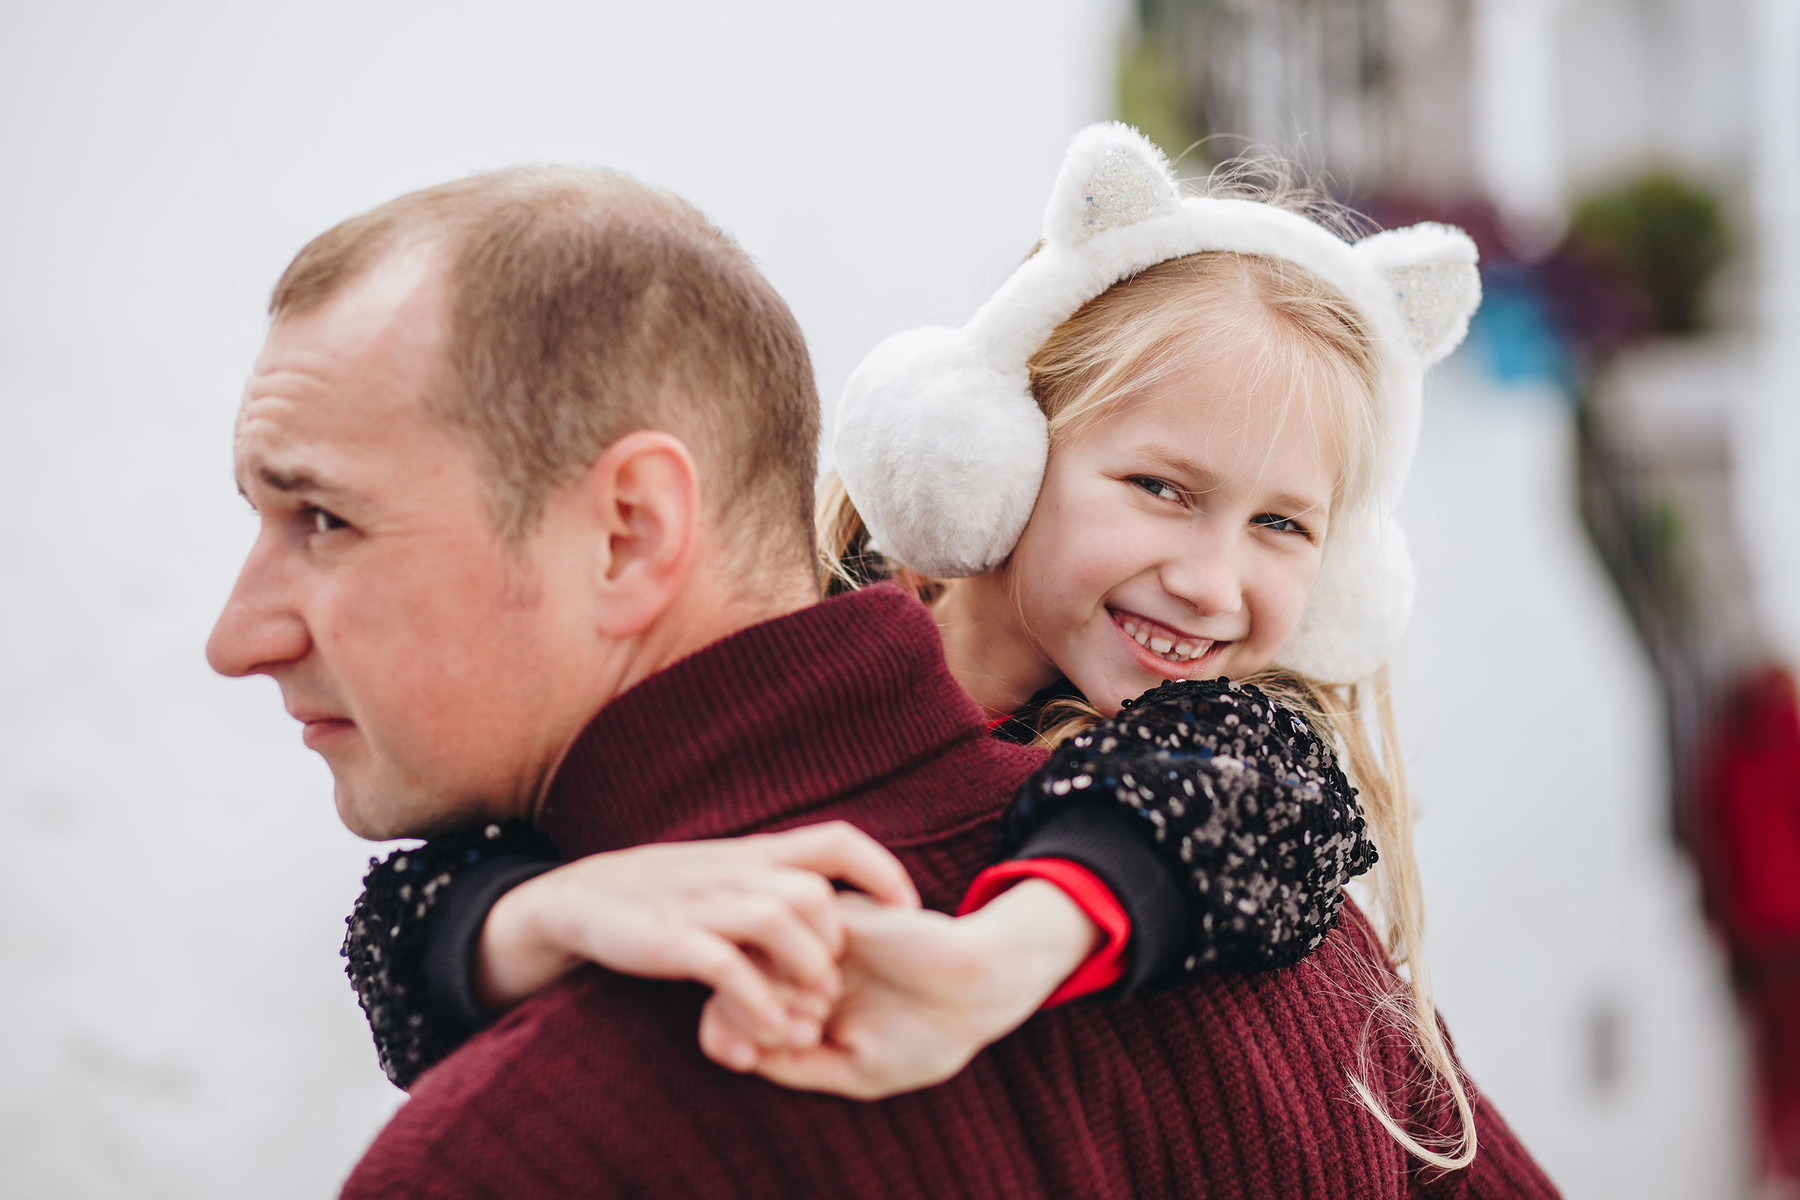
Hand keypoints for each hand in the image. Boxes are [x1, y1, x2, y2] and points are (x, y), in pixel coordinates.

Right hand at [478, 821, 919, 1057]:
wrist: (582, 898)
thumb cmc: (671, 894)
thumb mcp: (731, 875)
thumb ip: (780, 881)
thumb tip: (843, 906)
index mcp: (758, 853)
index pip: (837, 841)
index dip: (883, 871)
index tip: (909, 910)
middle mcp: (737, 872)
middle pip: (814, 889)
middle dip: (838, 938)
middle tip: (839, 979)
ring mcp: (703, 903)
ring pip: (778, 917)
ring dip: (806, 968)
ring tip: (813, 1009)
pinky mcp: (670, 940)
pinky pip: (725, 967)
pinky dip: (754, 1000)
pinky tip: (768, 1030)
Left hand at [698, 880, 1099, 1096]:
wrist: (978, 988)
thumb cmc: (923, 1037)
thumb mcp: (854, 1071)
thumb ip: (794, 1066)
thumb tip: (741, 1053)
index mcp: (794, 1007)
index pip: (724, 1019)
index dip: (732, 1042)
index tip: (773, 1058)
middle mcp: (793, 968)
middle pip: (724, 987)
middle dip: (753, 1021)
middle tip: (805, 1033)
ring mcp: (808, 936)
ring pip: (745, 960)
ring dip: (773, 996)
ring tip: (819, 1012)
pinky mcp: (829, 909)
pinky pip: (780, 932)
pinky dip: (795, 969)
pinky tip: (829, 986)